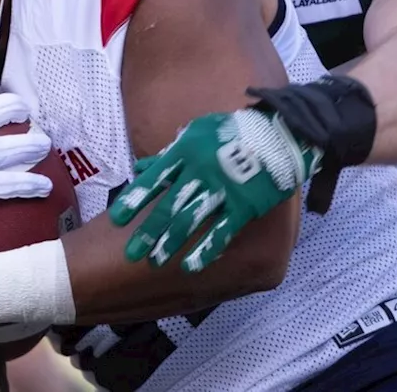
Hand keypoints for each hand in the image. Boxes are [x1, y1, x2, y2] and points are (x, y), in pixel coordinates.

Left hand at [109, 109, 318, 272]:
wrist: (278, 133)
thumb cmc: (232, 131)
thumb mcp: (197, 131)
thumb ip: (169, 152)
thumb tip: (141, 167)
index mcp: (187, 152)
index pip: (155, 178)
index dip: (136, 199)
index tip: (117, 219)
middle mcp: (200, 172)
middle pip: (169, 206)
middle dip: (150, 230)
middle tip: (132, 253)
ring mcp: (222, 190)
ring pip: (191, 221)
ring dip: (172, 242)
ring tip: (156, 262)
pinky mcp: (243, 205)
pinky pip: (222, 230)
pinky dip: (206, 248)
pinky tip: (191, 266)